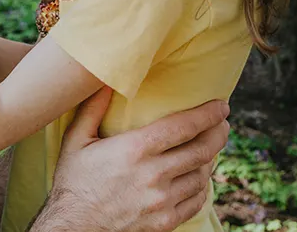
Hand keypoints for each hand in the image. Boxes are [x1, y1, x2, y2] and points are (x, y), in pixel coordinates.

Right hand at [30, 89, 229, 231]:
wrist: (73, 226)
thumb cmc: (74, 180)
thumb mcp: (75, 140)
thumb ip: (92, 109)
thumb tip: (105, 80)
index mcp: (135, 149)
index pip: (184, 126)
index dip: (207, 114)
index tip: (220, 106)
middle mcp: (154, 175)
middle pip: (201, 150)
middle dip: (218, 133)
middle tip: (222, 124)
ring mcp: (162, 201)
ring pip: (202, 175)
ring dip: (210, 159)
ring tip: (209, 147)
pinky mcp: (165, 222)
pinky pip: (196, 201)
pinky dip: (203, 186)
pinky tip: (199, 176)